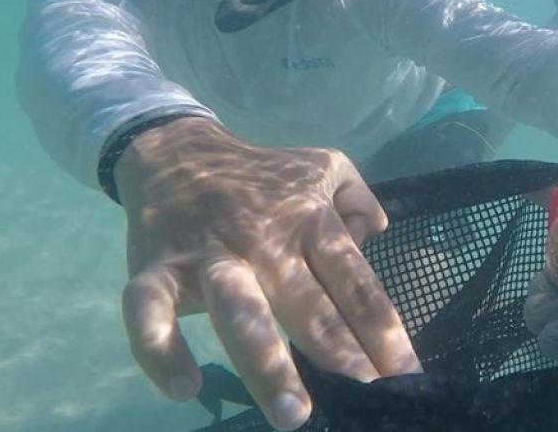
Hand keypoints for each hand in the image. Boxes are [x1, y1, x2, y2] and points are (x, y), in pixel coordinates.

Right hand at [114, 117, 421, 429]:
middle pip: (309, 305)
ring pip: (239, 310)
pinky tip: (184, 387)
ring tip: (294, 413)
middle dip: (342, 356)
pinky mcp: (155, 267)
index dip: (384, 332)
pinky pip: (149, 309)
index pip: (356, 283)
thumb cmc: (264, 176)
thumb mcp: (325, 168)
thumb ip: (361, 201)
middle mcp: (265, 240)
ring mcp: (208, 255)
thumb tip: (376, 235)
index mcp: (311, 219)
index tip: (408, 377)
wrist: (178, 150)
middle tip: (371, 400)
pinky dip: (159, 347)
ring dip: (267, 363)